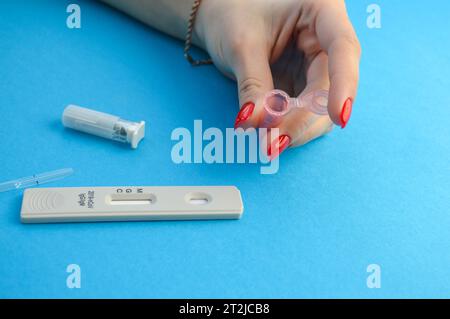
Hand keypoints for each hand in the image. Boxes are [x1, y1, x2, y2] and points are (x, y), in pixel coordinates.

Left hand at [195, 0, 360, 157]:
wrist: (218, 16)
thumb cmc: (231, 15)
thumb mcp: (241, 46)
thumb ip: (254, 86)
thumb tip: (260, 124)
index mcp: (321, 11)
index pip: (343, 48)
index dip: (344, 84)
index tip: (337, 116)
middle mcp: (325, 38)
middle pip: (330, 85)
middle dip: (306, 119)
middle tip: (277, 142)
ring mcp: (315, 63)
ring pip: (320, 104)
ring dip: (297, 127)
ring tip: (270, 143)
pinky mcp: (302, 83)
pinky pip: (303, 110)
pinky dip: (288, 125)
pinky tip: (271, 135)